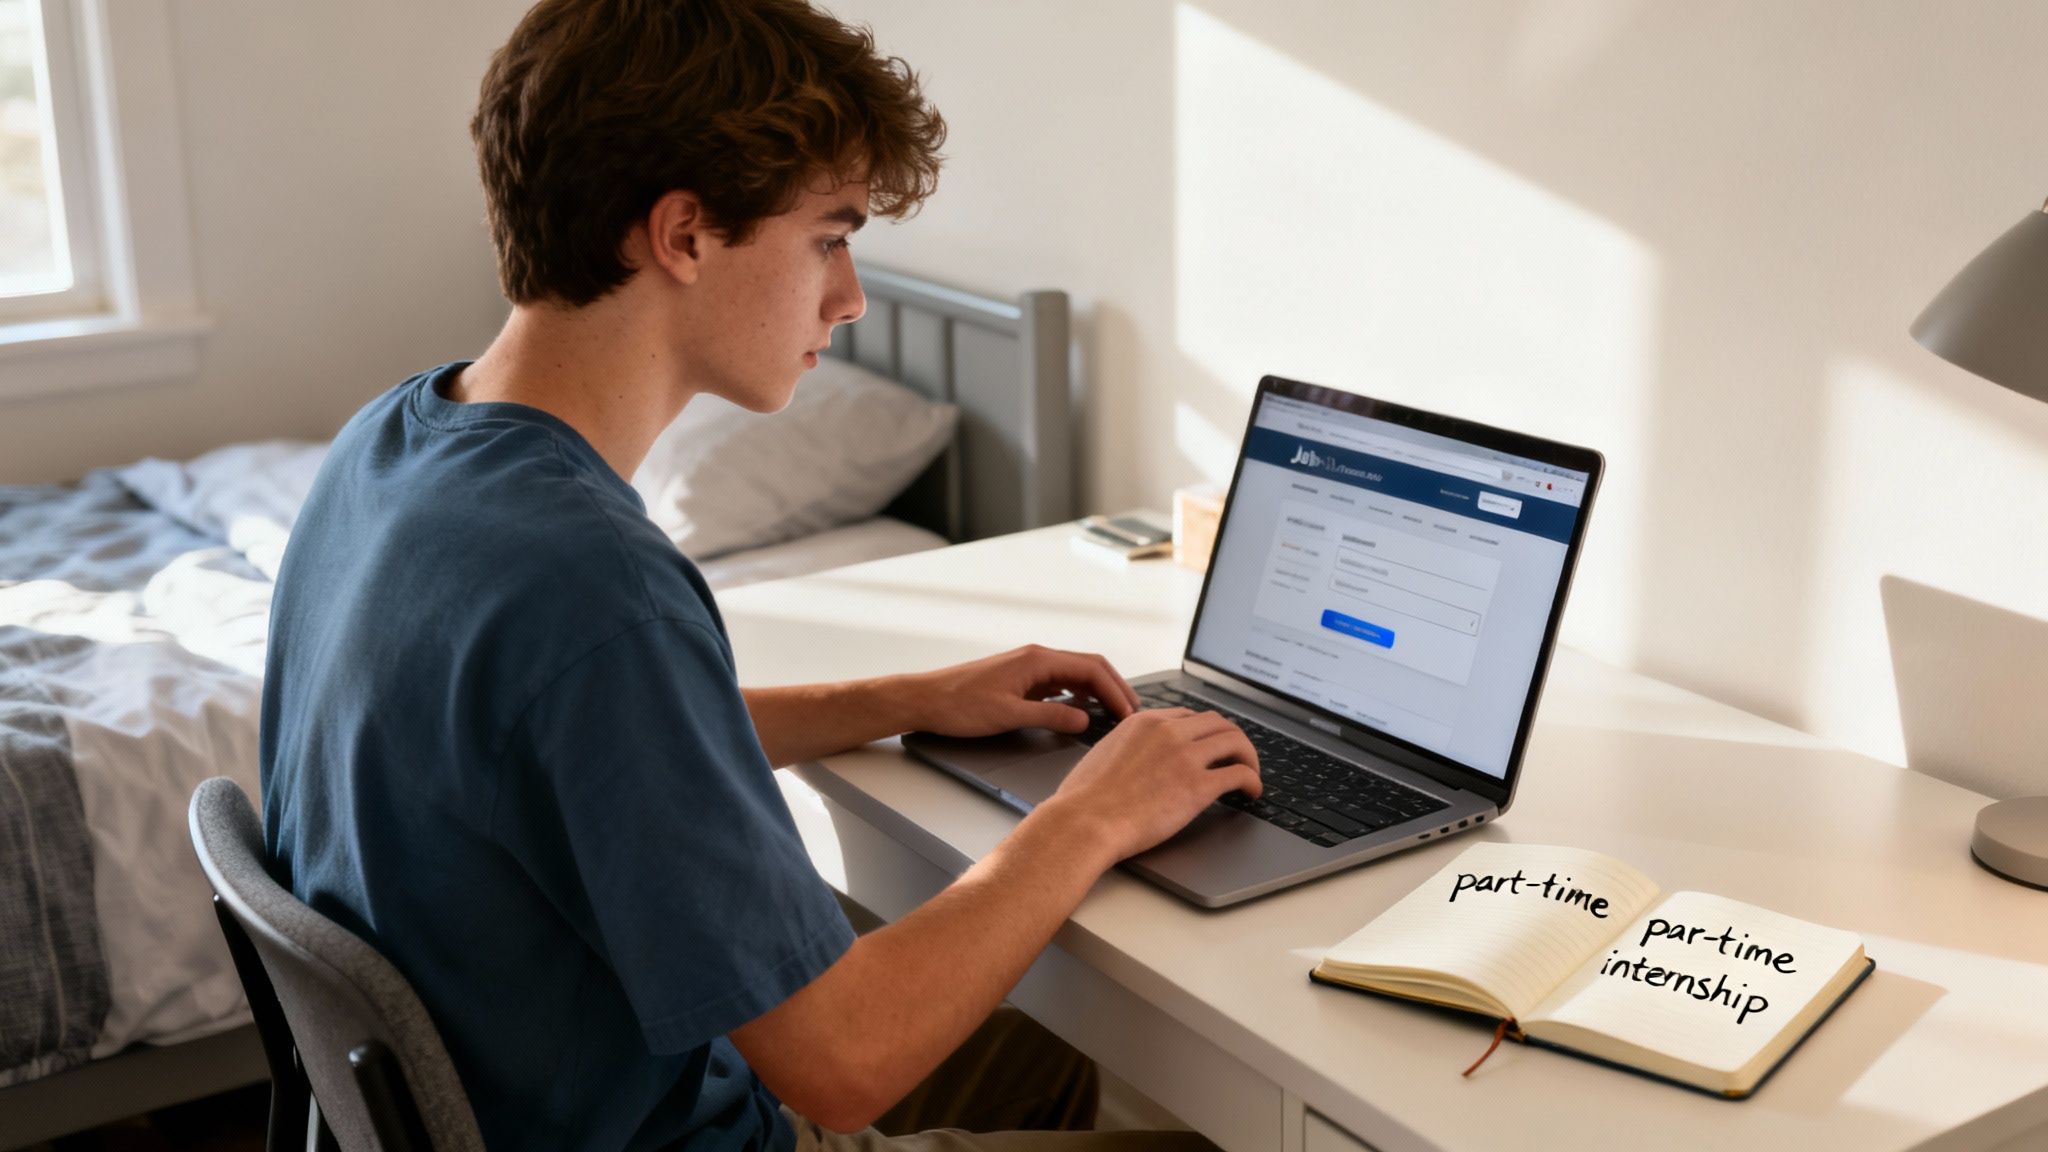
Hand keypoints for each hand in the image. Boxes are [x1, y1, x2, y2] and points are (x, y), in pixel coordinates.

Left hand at [897, 644, 1140, 738]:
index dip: (1115, 692)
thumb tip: (1085, 720)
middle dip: (1114, 689)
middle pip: (1089, 667)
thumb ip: (1050, 718)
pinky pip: (1059, 684)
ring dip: (1097, 692)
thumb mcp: (1008, 715)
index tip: (1129, 715)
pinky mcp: (1021, 680)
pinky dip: (1077, 696)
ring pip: (1075, 675)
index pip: (1091, 669)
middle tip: (1132, 714)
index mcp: (1037, 660)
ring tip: (1113, 715)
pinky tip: (1080, 713)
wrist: (925, 700)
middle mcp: (1036, 658)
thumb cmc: (959, 704)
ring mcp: (1029, 668)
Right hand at [1038, 709, 1261, 862]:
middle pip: (1218, 723)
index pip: (1189, 716)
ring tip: (1251, 774)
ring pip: (1236, 742)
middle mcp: (1168, 732)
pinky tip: (1252, 792)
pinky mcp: (1198, 785)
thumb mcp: (1103, 754)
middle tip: (1238, 757)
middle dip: (1233, 739)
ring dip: (1249, 757)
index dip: (1206, 731)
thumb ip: (1127, 747)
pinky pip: (1240, 774)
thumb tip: (1135, 759)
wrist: (1085, 821)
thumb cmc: (1084, 798)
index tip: (1211, 745)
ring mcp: (1185, 756)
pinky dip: (1253, 781)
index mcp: (1144, 722)